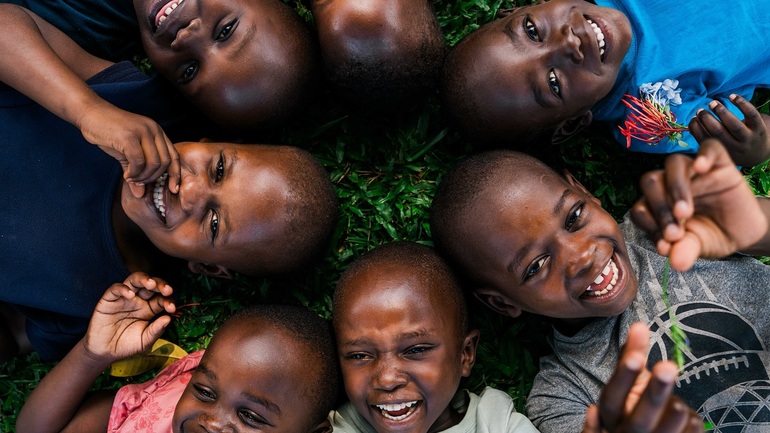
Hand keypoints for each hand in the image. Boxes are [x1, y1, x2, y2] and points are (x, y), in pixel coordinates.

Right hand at [77, 101, 179, 197]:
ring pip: (153, 163)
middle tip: (139, 183)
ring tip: (131, 179)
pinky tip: (126, 175)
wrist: (90, 113)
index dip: (175, 175)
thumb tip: (140, 195)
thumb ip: (136, 173)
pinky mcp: (129, 136)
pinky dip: (134, 173)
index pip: (174, 156)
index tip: (173, 189)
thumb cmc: (109, 132)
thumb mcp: (127, 153)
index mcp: (157, 132)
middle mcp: (153, 130)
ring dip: (143, 177)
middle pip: (165, 162)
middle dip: (154, 178)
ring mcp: (142, 131)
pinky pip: (138, 162)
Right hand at [83, 272, 174, 362]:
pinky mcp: (108, 300)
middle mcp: (138, 300)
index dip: (168, 300)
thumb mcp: (144, 341)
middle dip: (160, 284)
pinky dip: (122, 288)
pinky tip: (130, 295)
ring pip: (134, 280)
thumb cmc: (127, 345)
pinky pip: (115, 289)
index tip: (171, 308)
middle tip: (167, 290)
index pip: (161, 298)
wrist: (105, 352)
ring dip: (144, 279)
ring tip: (151, 284)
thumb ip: (156, 331)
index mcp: (149, 308)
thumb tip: (168, 319)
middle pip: (151, 285)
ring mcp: (124, 298)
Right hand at [581, 323, 703, 432]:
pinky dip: (690, 428)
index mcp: (612, 415)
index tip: (637, 358)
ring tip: (680, 404)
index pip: (612, 398)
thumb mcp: (630, 382)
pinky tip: (691, 416)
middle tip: (668, 367)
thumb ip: (632, 356)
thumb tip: (639, 326)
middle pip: (637, 421)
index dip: (624, 378)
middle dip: (654, 394)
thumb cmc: (636, 404)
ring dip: (672, 417)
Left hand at [630, 139, 766, 271]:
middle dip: (657, 207)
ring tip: (684, 212)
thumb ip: (684, 250)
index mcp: (656, 203)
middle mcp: (669, 183)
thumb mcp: (697, 246)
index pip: (641, 207)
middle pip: (651, 181)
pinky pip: (709, 148)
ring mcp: (693, 171)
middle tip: (674, 232)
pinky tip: (702, 167)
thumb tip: (675, 263)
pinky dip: (703, 155)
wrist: (743, 231)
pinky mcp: (718, 162)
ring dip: (675, 188)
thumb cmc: (711, 235)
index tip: (665, 246)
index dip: (648, 226)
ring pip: (674, 164)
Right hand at [689, 94, 769, 166]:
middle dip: (706, 119)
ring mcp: (749, 139)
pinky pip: (751, 114)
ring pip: (734, 124)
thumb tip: (693, 122)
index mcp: (722, 153)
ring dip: (721, 111)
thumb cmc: (734, 148)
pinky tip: (732, 97)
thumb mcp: (721, 150)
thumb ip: (708, 138)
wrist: (759, 154)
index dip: (697, 129)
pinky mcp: (760, 128)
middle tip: (700, 110)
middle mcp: (736, 148)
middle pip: (719, 132)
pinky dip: (742, 103)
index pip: (707, 141)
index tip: (692, 119)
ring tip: (712, 103)